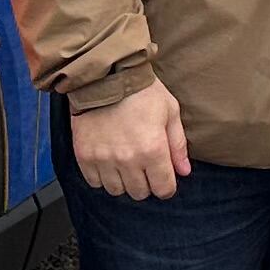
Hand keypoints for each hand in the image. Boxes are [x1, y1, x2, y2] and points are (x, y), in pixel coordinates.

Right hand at [72, 81, 192, 199]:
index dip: (167, 186)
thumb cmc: (142, 90)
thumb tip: (184, 171)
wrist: (105, 75)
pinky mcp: (84, 155)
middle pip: (140, 193)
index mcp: (152, 149)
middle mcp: (128, 159)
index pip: (163, 189)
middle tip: (144, 166)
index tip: (164, 177)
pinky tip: (108, 159)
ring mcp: (103, 159)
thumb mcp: (169, 111)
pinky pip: (95, 182)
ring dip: (123, 181)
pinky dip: (102, 176)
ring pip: (117, 191)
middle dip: (146, 183)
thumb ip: (178, 145)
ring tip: (125, 162)